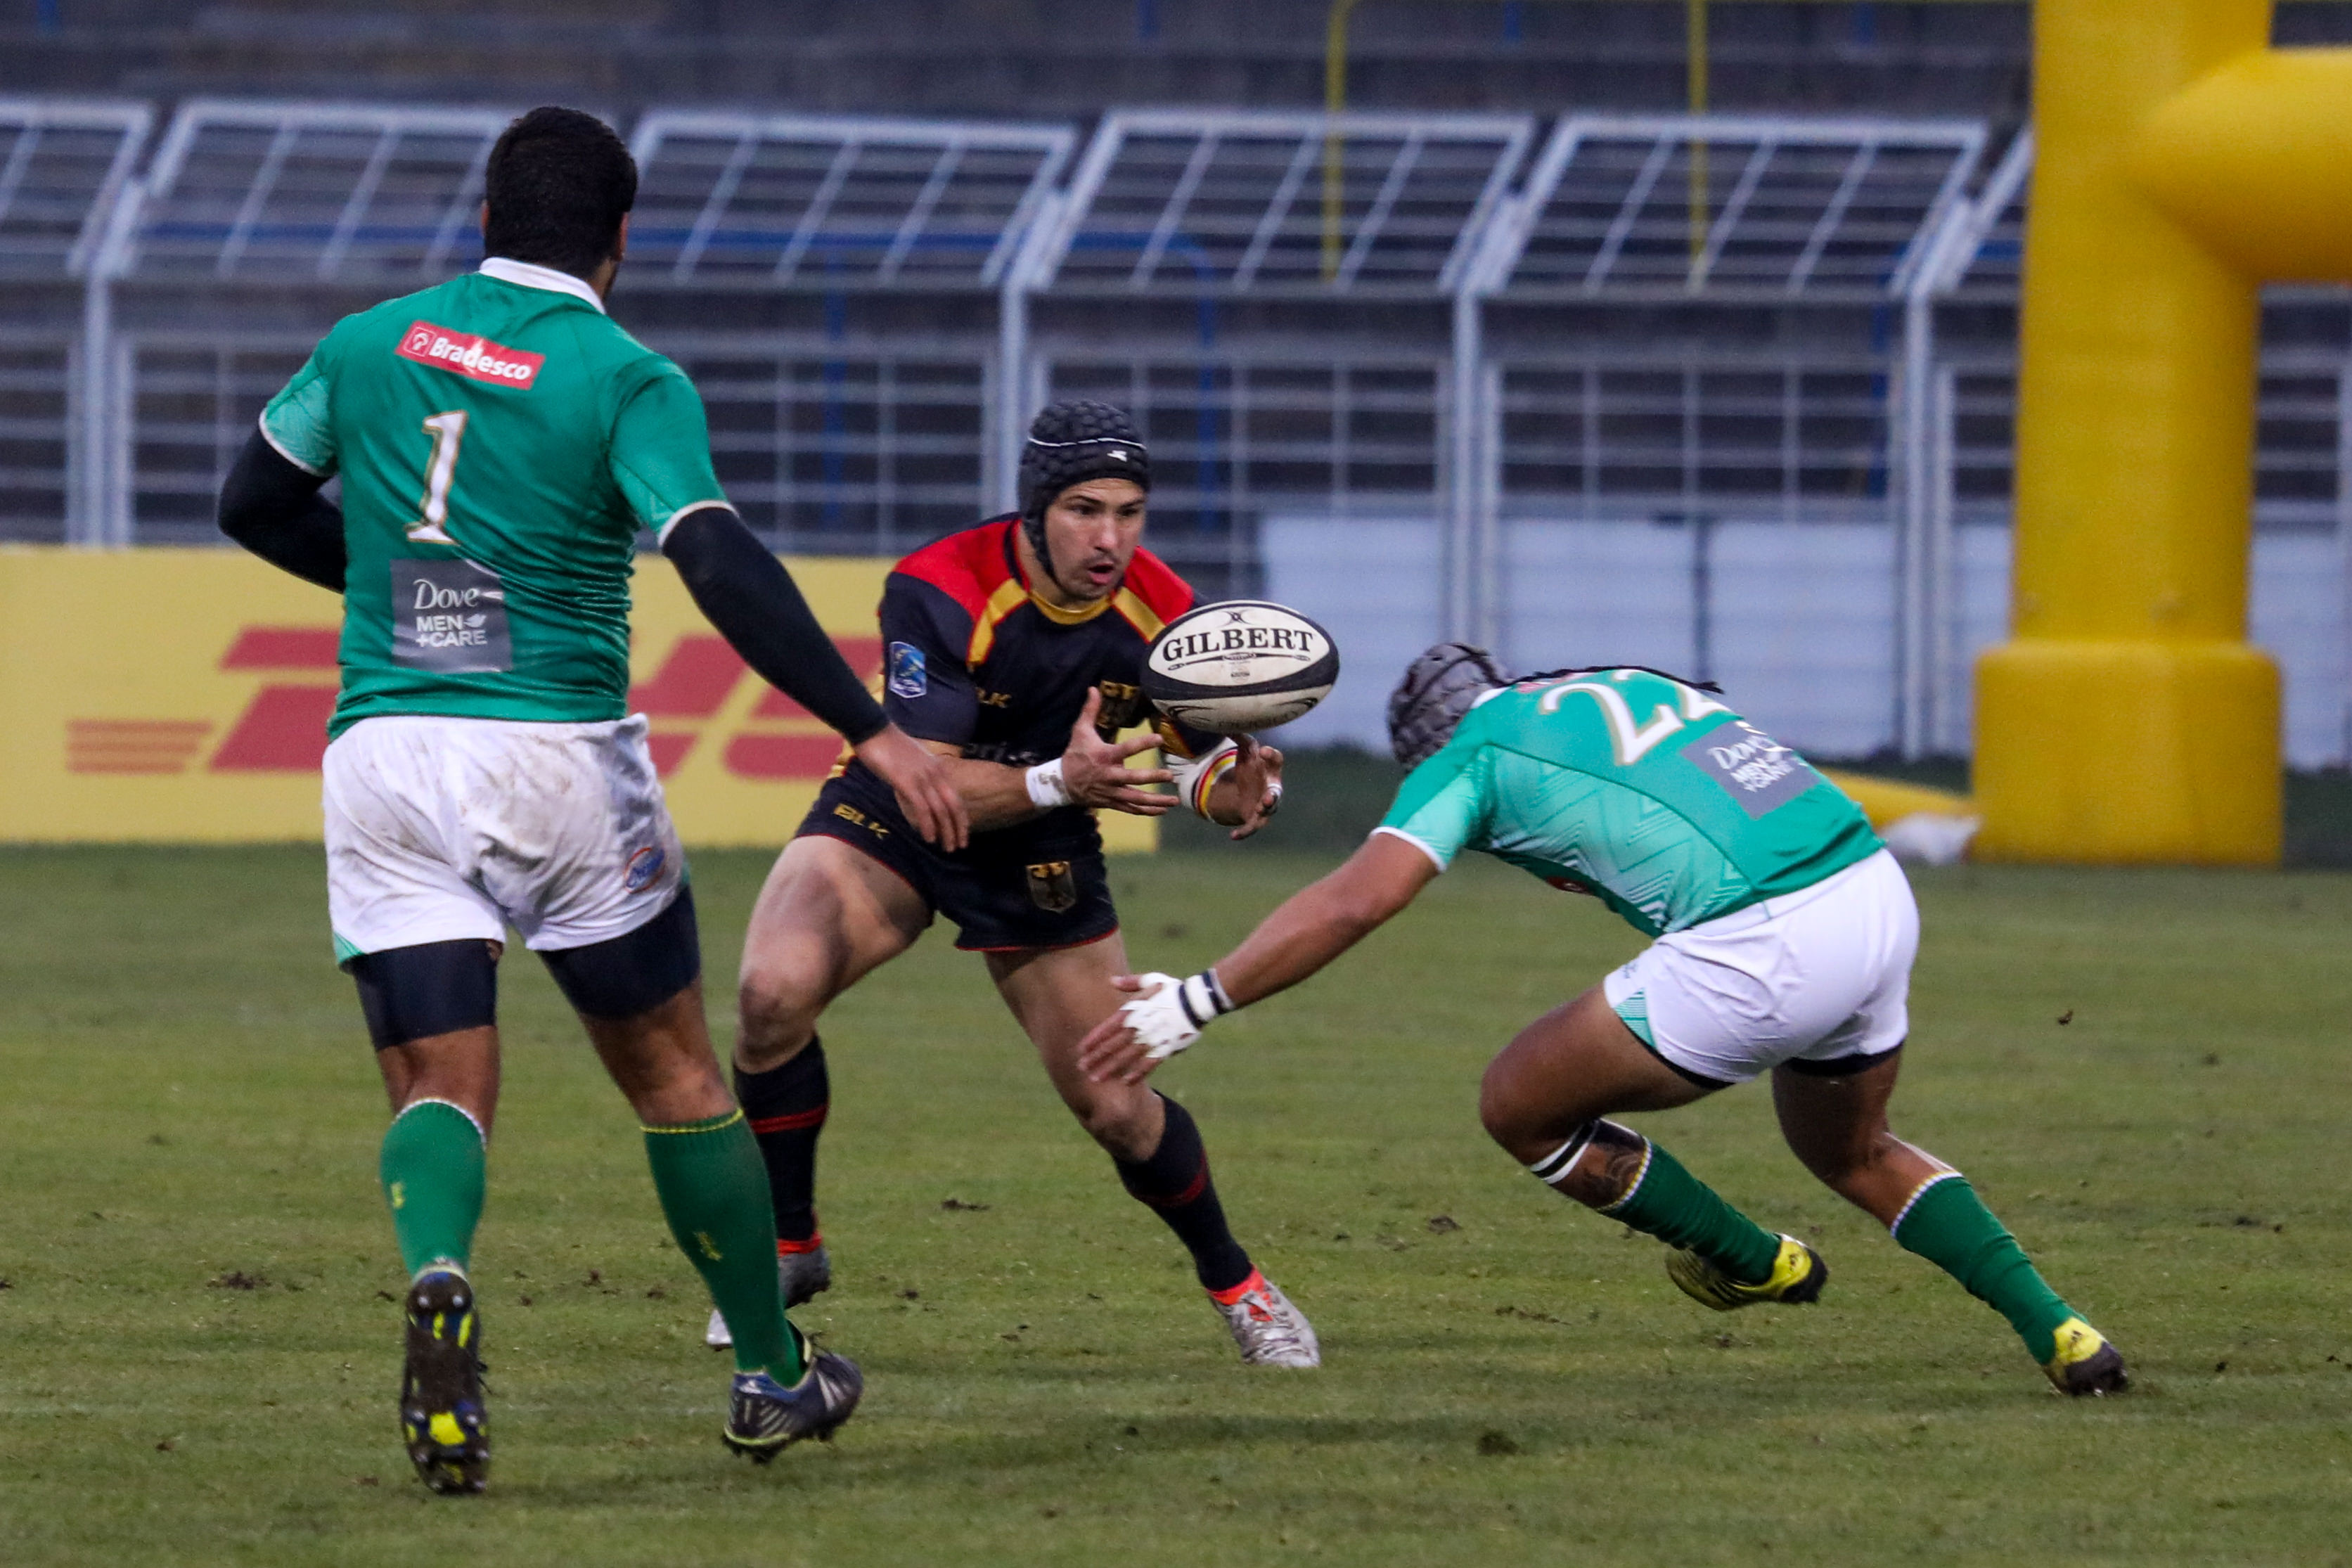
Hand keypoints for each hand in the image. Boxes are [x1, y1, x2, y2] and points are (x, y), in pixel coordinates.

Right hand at [854, 723, 969, 851]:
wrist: (874, 730)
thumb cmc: (889, 746)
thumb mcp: (913, 762)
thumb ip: (920, 778)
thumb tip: (918, 796)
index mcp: (938, 769)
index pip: (956, 798)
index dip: (961, 819)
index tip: (962, 834)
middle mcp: (935, 774)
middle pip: (954, 807)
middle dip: (958, 829)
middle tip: (959, 847)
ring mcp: (922, 778)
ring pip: (941, 810)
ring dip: (946, 832)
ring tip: (946, 848)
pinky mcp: (907, 783)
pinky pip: (923, 809)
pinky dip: (928, 826)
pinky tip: (929, 838)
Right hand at [1062, 689, 1174, 816]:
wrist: (1062, 784)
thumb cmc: (1075, 754)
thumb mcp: (1080, 731)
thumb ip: (1089, 710)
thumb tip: (1093, 688)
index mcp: (1105, 756)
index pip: (1127, 749)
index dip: (1143, 743)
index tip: (1160, 738)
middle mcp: (1110, 776)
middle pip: (1133, 778)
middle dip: (1152, 777)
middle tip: (1169, 775)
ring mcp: (1112, 792)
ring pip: (1135, 798)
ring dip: (1156, 801)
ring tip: (1174, 801)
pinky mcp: (1112, 802)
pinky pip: (1132, 809)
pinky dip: (1147, 811)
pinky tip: (1163, 809)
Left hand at [1077, 973, 1184, 1083]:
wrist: (1197, 1000)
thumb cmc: (1174, 989)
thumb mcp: (1150, 981)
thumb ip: (1130, 983)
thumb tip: (1111, 980)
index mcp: (1134, 1011)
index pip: (1108, 1027)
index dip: (1094, 1039)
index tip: (1081, 1049)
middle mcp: (1140, 1026)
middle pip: (1113, 1044)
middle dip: (1096, 1057)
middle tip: (1081, 1067)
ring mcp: (1152, 1038)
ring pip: (1127, 1057)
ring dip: (1110, 1068)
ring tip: (1096, 1078)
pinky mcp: (1166, 1048)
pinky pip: (1149, 1064)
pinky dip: (1137, 1073)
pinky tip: (1125, 1082)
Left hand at [1224, 735, 1284, 840]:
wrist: (1245, 791)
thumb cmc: (1249, 769)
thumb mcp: (1245, 753)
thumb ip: (1241, 739)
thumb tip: (1227, 720)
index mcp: (1270, 770)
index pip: (1276, 762)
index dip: (1272, 756)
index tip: (1265, 751)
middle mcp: (1271, 789)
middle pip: (1276, 792)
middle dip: (1273, 794)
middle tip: (1269, 794)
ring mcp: (1265, 805)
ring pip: (1268, 811)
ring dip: (1265, 810)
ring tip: (1260, 808)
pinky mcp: (1255, 818)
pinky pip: (1251, 828)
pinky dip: (1244, 833)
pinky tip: (1232, 837)